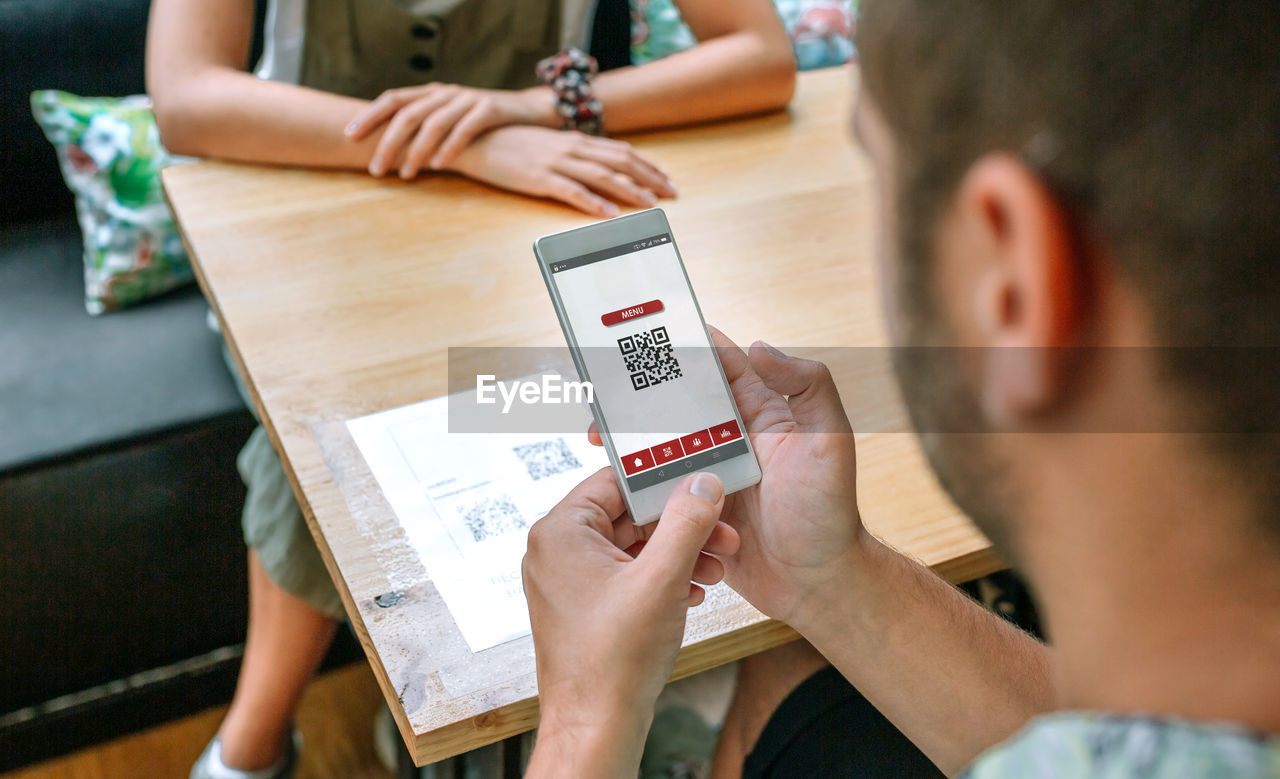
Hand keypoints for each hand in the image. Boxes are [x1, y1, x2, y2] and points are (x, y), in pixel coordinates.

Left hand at [346, 83, 556, 176]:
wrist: (529, 112)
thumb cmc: (483, 124)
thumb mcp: (450, 119)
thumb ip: (425, 127)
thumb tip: (390, 150)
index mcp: (431, 93)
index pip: (392, 99)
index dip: (369, 116)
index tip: (348, 136)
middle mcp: (445, 92)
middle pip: (408, 114)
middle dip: (388, 142)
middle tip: (376, 170)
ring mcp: (467, 99)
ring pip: (434, 123)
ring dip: (417, 151)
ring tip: (407, 175)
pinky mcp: (489, 109)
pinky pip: (465, 128)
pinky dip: (450, 147)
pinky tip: (439, 165)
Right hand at [444, 125, 675, 216]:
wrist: (475, 140)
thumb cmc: (511, 145)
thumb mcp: (547, 146)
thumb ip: (572, 154)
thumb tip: (595, 166)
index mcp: (575, 140)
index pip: (621, 151)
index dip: (647, 166)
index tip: (665, 179)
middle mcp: (571, 148)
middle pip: (620, 162)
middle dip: (649, 178)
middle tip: (671, 193)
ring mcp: (556, 163)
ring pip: (602, 176)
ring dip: (629, 191)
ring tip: (650, 204)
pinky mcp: (540, 179)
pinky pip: (572, 191)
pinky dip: (593, 202)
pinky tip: (610, 213)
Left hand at [522, 468, 738, 776]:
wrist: (597, 726)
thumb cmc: (612, 661)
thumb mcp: (662, 578)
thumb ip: (685, 522)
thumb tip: (701, 483)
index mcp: (561, 532)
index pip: (615, 481)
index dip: (663, 480)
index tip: (700, 480)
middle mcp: (557, 551)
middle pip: (628, 514)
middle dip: (680, 524)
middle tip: (721, 532)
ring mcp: (568, 580)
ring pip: (631, 546)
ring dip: (677, 552)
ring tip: (716, 566)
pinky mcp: (583, 605)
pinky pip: (626, 574)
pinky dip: (661, 577)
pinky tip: (693, 590)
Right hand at [585, 328, 866, 627]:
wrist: (816, 584)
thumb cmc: (830, 513)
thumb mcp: (830, 440)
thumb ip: (807, 386)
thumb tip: (759, 346)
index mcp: (762, 414)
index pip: (721, 368)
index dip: (689, 348)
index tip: (653, 332)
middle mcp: (732, 440)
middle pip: (679, 405)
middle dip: (643, 394)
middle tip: (606, 387)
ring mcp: (710, 476)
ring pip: (661, 447)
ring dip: (632, 440)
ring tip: (600, 436)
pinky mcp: (693, 511)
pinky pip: (658, 491)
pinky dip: (636, 485)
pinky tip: (615, 482)